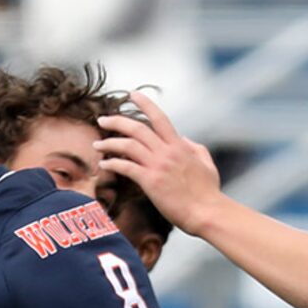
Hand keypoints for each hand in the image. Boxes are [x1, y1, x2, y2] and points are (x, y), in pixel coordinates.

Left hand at [96, 96, 225, 236]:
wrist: (208, 213)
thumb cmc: (209, 193)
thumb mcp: (207, 164)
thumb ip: (195, 148)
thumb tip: (183, 138)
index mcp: (180, 146)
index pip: (159, 118)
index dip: (145, 103)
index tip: (132, 94)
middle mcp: (167, 152)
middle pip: (136, 128)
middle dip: (116, 121)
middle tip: (102, 120)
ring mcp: (158, 166)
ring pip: (127, 145)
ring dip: (109, 143)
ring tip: (97, 144)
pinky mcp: (151, 182)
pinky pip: (125, 167)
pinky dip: (112, 164)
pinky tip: (104, 165)